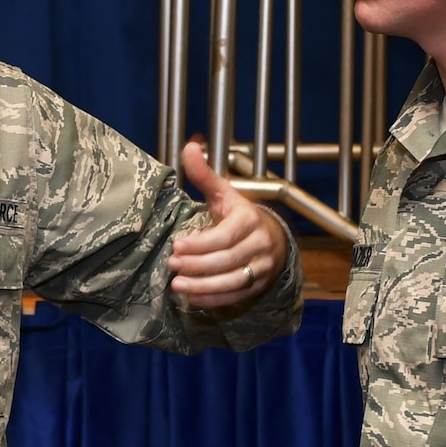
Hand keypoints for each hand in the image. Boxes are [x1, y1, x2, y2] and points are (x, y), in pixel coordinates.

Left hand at [167, 138, 289, 308]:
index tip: (177, 246)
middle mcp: (259, 244)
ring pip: (232, 281)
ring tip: (177, 285)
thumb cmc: (241, 215)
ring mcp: (262, 267)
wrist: (273, 238)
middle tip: (172, 266)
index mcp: (249, 219)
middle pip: (227, 260)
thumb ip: (205, 174)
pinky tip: (193, 299)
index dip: (200, 244)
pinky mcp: (258, 285)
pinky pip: (236, 296)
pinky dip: (214, 299)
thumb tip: (190, 147)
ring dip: (203, 286)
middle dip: (197, 265)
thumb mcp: (224, 193)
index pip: (225, 236)